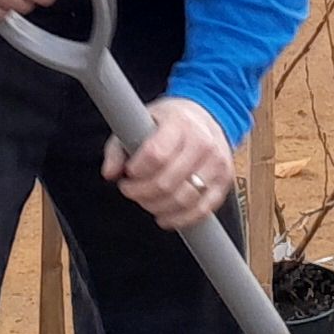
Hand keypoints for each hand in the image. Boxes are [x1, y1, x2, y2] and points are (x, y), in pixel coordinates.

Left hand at [108, 98, 239, 231]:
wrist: (206, 114)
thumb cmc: (170, 121)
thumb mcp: (140, 122)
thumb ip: (118, 148)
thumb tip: (109, 173)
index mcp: (179, 123)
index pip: (156, 154)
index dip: (137, 171)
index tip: (128, 174)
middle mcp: (202, 141)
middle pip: (167, 181)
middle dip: (141, 193)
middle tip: (130, 190)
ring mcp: (216, 162)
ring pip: (184, 198)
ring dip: (158, 207)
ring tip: (146, 201)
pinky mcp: (224, 180)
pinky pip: (203, 210)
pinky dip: (180, 219)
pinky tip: (165, 216)